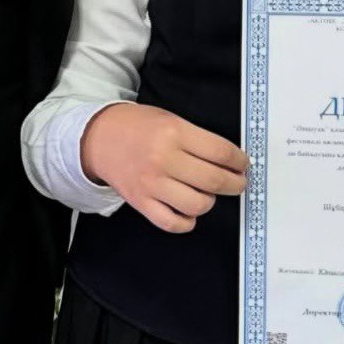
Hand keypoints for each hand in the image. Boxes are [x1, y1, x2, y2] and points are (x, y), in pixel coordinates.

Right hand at [81, 102, 248, 232]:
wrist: (100, 138)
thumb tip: (231, 162)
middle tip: (237, 182)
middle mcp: (163, 159)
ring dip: (210, 201)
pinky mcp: (141, 202)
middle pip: (214, 181)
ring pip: (198, 205)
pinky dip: (187, 221)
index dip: (240, 162)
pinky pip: (172, 223)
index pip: (221, 153)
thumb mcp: (172, 120)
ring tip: (207, 192)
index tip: (243, 164)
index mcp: (174, 133)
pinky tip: (189, 211)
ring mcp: (151, 184)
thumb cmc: (138, 127)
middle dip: (235, 184)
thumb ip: (200, 139)